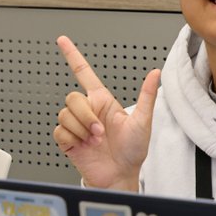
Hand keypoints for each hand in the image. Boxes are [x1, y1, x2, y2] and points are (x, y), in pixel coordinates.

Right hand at [53, 35, 159, 190]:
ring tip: (95, 140)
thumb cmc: (133, 151)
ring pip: (65, 114)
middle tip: (99, 131)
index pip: (83, 72)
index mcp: (102, 101)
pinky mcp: (68, 140)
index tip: (62, 40)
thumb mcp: (143, 122)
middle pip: (72, 97)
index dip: (72, 55)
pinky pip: (60, 130)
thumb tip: (155, 73)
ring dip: (82, 128)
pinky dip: (73, 138)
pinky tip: (84, 145)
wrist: (120, 176)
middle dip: (86, 115)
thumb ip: (147, 96)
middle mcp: (88, 111)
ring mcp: (76, 125)